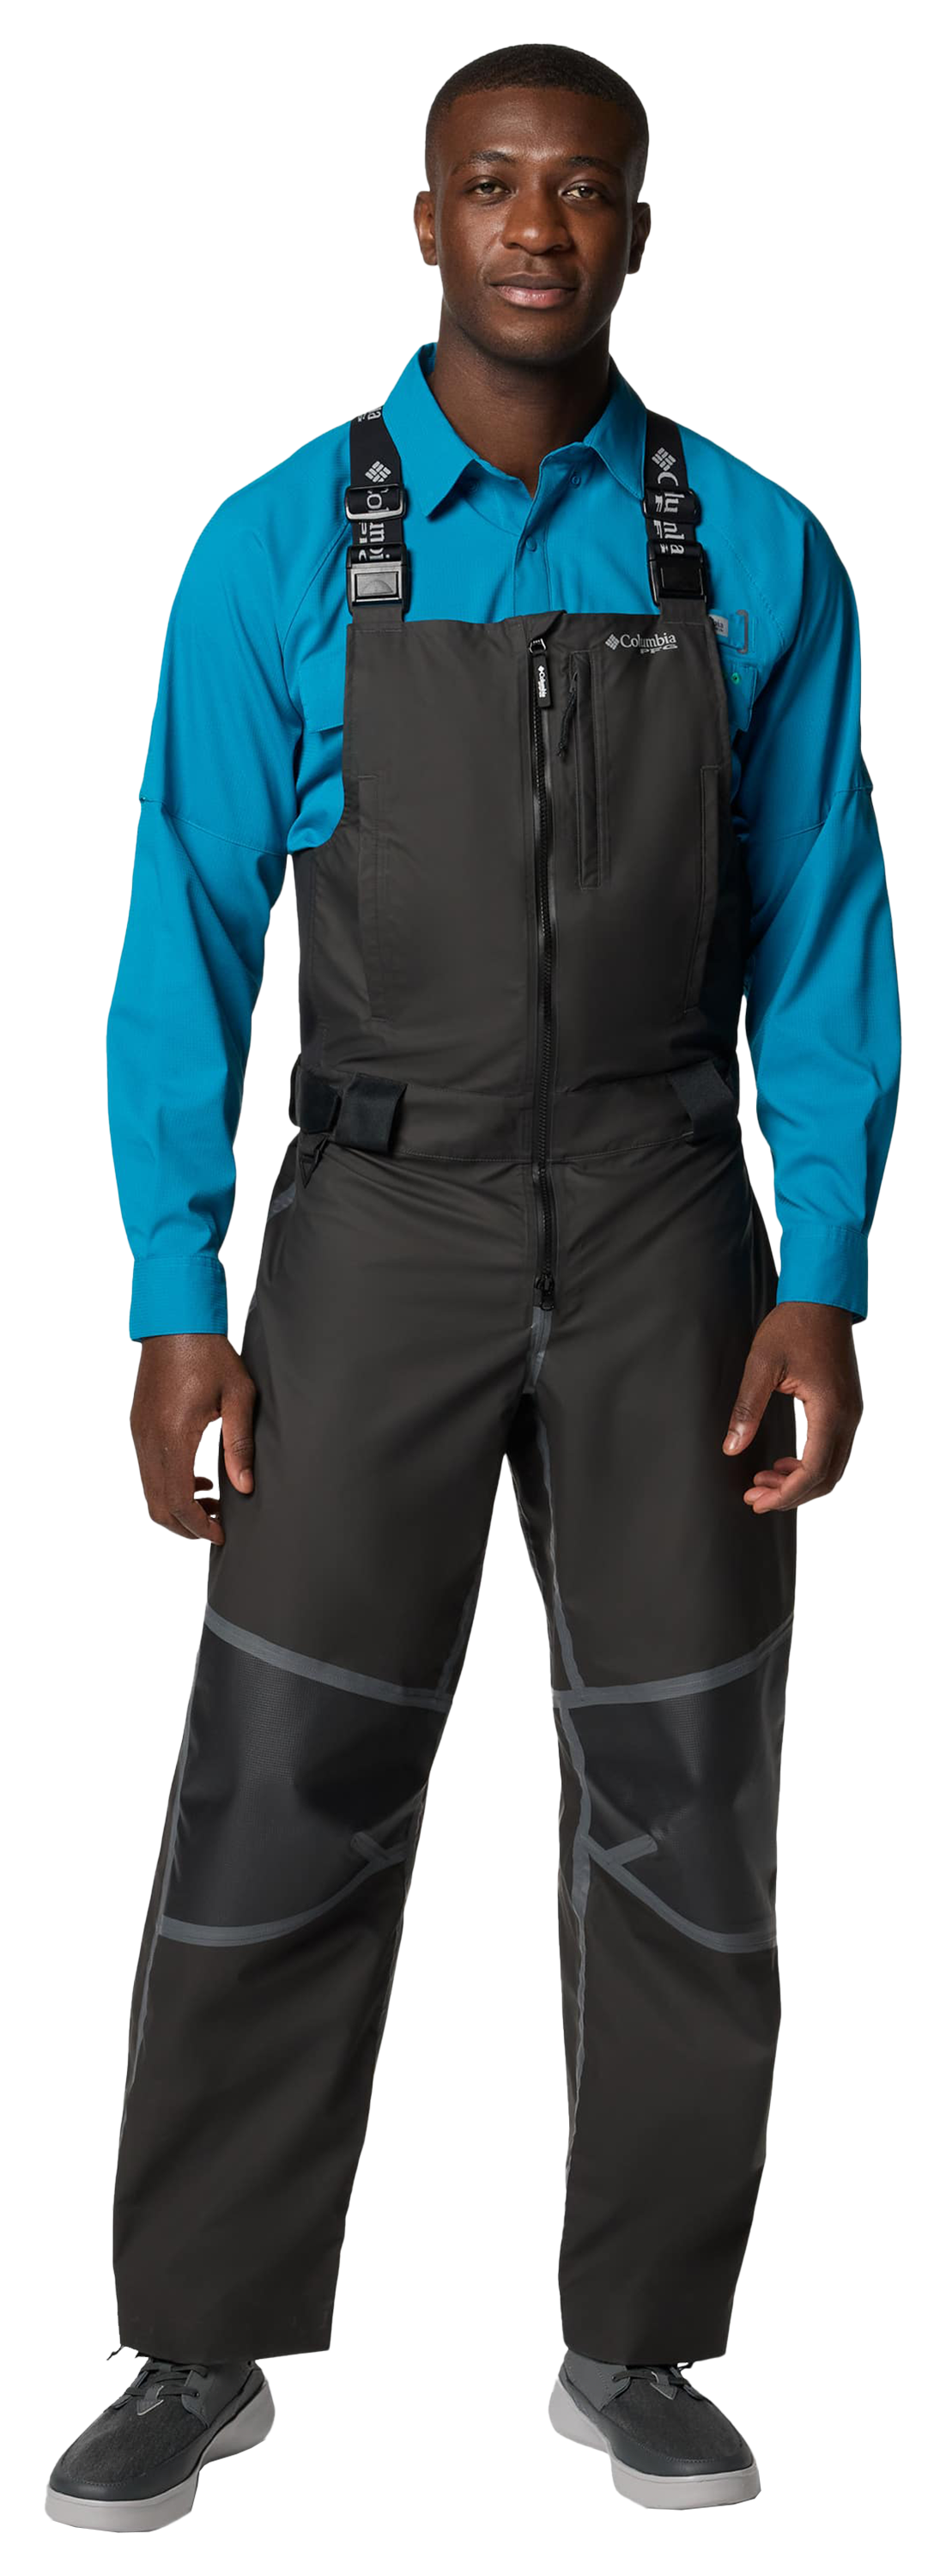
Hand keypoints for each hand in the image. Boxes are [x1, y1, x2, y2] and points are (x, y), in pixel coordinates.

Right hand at [129, 1334, 256, 1546]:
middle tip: (218, 1526)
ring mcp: (140, 1433)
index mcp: (174, 1435)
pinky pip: (148, 1470)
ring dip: (178, 1505)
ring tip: (213, 1502)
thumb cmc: (210, 1355)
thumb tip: (245, 1487)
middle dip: (187, 1525)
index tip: (222, 1533)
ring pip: (150, 1491)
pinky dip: (169, 1485)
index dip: (200, 1525)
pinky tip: (199, 1477)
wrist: (174, 1323)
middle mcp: (150, 1439)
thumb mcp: (238, 1396)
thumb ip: (240, 1443)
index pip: (179, 1500)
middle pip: (159, 1505)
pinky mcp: (139, 1427)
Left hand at [722, 1302, 862, 1512]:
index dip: (786, 1494)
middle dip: (791, 1495)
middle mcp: (847, 1416)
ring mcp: (850, 1412)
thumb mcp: (761, 1365)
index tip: (758, 1501)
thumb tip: (731, 1447)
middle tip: (755, 1498)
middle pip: (827, 1476)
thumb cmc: (793, 1325)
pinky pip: (833, 1449)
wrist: (822, 1298)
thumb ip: (747, 1409)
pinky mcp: (846, 1407)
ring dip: (799, 1481)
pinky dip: (809, 1464)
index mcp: (830, 1409)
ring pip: (832, 1466)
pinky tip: (782, 1463)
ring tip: (763, 1482)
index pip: (814, 1470)